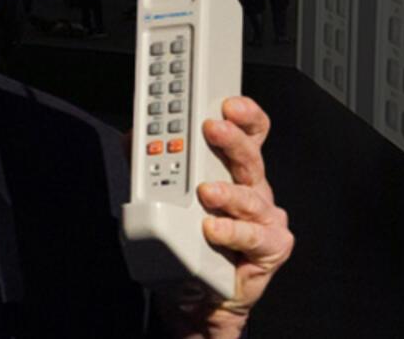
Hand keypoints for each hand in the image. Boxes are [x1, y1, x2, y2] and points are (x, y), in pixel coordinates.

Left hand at [159, 97, 293, 337]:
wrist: (199, 299)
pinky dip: (232, 230)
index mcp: (233, 172)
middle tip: (212, 129)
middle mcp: (253, 190)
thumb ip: (148, 168)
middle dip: (233, 139)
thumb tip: (132, 139)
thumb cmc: (189, 247)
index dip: (244, 115)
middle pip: (252, 156)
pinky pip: (254, 235)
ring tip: (207, 192)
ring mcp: (264, 218)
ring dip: (228, 191)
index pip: (247, 134)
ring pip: (253, 196)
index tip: (227, 103)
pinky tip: (214, 228)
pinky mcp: (271, 246)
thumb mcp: (162, 200)